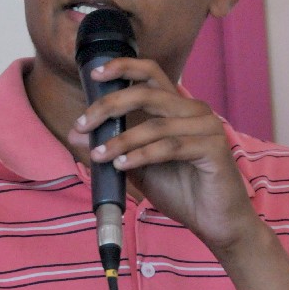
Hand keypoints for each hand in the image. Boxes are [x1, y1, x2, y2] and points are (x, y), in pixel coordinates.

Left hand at [68, 56, 259, 255]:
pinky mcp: (213, 148)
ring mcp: (207, 127)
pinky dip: (141, 155)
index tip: (96, 75)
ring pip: (155, 124)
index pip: (151, 73)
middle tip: (83, 125)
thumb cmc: (180, 191)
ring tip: (98, 155)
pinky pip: (169, 147)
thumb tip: (75, 134)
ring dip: (121, 140)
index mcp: (178, 107)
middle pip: (146, 93)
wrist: (213, 222)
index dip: (123, 67)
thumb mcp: (136, 167)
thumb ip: (111, 148)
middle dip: (109, 106)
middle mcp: (194, 110)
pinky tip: (121, 165)